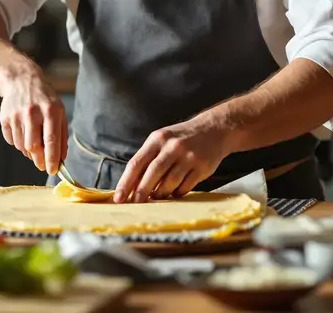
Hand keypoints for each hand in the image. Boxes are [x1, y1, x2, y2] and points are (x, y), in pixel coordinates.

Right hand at [0, 72, 66, 174]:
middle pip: (33, 146)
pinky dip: (19, 144)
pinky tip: (23, 133)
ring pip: (22, 146)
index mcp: (50, 110)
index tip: (53, 170)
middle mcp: (32, 112)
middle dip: (39, 160)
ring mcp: (16, 115)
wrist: (22, 81)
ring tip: (34, 144)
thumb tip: (61, 159)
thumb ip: (62, 136)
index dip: (52, 159)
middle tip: (42, 165)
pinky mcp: (5, 118)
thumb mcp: (59, 111)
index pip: (51, 140)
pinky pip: (12, 141)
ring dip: (29, 152)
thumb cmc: (44, 99)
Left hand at [113, 117, 229, 203]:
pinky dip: (176, 193)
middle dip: (141, 192)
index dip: (125, 183)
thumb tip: (131, 187)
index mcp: (157, 139)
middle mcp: (172, 147)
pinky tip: (174, 192)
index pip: (136, 163)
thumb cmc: (181, 138)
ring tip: (157, 197)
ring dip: (160, 194)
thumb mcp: (162, 140)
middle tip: (135, 204)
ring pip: (169, 183)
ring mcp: (188, 157)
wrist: (214, 129)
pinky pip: (185, 187)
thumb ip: (147, 160)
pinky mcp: (202, 167)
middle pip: (152, 174)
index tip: (118, 198)